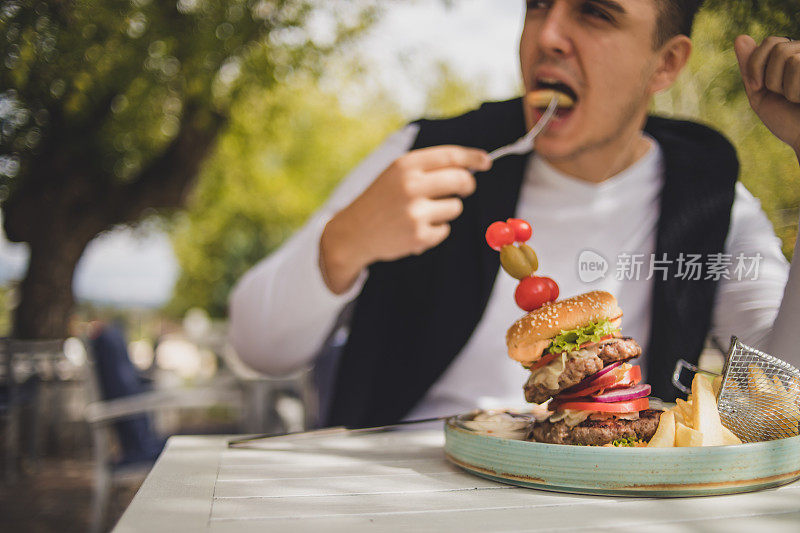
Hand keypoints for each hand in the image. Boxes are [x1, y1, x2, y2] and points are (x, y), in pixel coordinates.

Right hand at [320, 145, 491, 293]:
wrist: (353, 232)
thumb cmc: (380, 199)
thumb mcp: (396, 174)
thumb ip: (427, 167)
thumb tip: (469, 166)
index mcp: (405, 165)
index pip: (450, 156)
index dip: (473, 158)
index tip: (486, 162)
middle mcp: (411, 186)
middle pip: (461, 181)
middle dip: (467, 185)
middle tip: (464, 188)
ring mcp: (415, 212)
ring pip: (455, 207)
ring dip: (446, 210)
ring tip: (420, 213)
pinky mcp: (419, 236)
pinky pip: (445, 229)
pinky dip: (435, 230)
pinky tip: (414, 229)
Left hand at [735, 35, 799, 155]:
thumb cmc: (787, 120)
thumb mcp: (760, 94)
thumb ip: (750, 68)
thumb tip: (740, 37)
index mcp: (794, 57)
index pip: (770, 42)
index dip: (756, 64)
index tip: (758, 87)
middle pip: (778, 48)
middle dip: (771, 78)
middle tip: (782, 96)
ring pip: (789, 57)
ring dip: (785, 87)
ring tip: (797, 99)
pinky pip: (797, 64)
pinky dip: (795, 91)